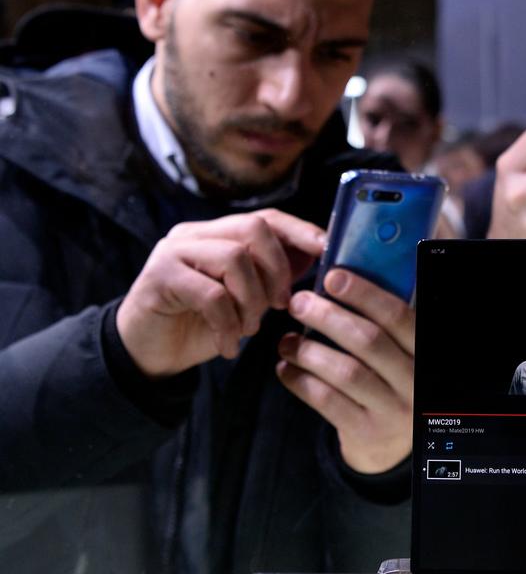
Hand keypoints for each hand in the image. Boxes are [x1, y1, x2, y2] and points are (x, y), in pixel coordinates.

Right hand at [117, 209, 323, 376]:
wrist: (150, 355)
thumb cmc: (202, 325)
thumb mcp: (247, 300)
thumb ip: (273, 277)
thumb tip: (318, 258)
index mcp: (219, 234)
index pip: (267, 218)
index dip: (300, 231)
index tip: (327, 249)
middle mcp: (196, 234)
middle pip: (252, 228)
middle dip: (276, 269)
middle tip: (280, 305)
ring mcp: (174, 252)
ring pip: (234, 258)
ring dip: (251, 301)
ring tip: (247, 329)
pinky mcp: (159, 277)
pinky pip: (211, 294)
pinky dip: (228, 324)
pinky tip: (228, 345)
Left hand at [276, 269, 414, 474]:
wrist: (394, 445)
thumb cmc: (392, 382)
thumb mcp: (402, 354)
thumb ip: (385, 324)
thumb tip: (339, 277)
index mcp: (426, 352)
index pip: (398, 316)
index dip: (365, 294)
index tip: (332, 277)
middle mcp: (415, 381)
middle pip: (369, 341)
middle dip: (328, 317)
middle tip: (298, 303)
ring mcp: (393, 410)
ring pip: (346, 372)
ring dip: (309, 351)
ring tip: (286, 340)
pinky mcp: (366, 432)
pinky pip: (328, 401)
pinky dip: (301, 382)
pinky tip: (286, 369)